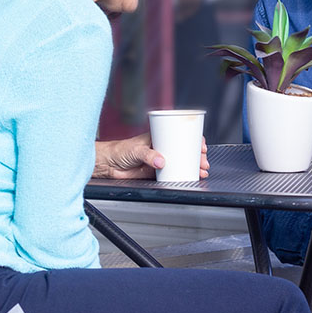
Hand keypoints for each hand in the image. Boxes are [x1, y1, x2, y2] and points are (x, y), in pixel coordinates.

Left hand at [93, 133, 209, 179]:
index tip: (201, 145)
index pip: (180, 135)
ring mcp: (159, 160)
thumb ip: (149, 155)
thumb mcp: (136, 149)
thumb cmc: (119, 150)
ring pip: (180, 162)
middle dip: (197, 156)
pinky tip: (190, 177)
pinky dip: (182, 175)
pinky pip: (171, 174)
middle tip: (203, 161)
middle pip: (184, 150)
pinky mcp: (155, 173)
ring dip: (192, 166)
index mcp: (158, 137)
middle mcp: (161, 147)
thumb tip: (161, 161)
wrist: (108, 164)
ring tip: (201, 171)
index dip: (193, 139)